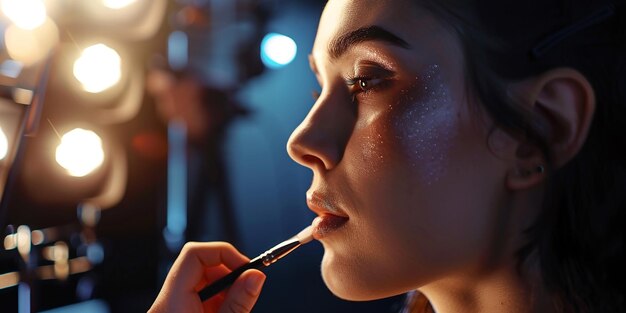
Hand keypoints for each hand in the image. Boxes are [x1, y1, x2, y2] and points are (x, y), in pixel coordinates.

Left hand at [149, 242, 265, 312]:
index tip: (246, 266)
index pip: (194, 254)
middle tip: (246, 287)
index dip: (223, 253)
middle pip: (200, 265)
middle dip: (228, 272)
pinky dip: (218, 300)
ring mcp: (171, 308)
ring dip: (225, 288)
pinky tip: (225, 311)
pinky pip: (198, 295)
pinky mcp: (177, 312)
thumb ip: (238, 302)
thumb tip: (256, 275)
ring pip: (201, 279)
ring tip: (236, 305)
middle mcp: (166, 302)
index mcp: (172, 303)